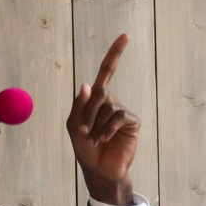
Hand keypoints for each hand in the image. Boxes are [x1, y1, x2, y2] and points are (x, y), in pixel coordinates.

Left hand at [68, 34, 139, 205]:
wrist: (100, 169)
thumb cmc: (85, 148)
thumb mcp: (73, 126)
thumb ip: (79, 105)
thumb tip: (87, 84)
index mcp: (96, 98)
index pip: (106, 71)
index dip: (115, 53)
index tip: (126, 36)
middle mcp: (111, 101)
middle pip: (101, 92)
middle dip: (89, 113)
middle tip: (87, 132)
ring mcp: (122, 111)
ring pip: (108, 106)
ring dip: (97, 126)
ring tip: (96, 140)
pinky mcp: (132, 122)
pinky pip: (119, 117)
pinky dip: (109, 129)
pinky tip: (106, 139)